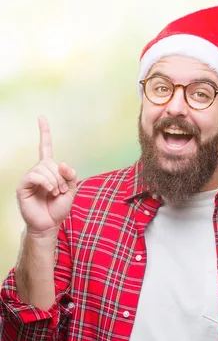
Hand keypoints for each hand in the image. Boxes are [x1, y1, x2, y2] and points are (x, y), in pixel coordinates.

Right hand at [16, 117, 76, 235]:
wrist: (50, 223)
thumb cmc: (59, 207)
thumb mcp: (71, 190)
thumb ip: (70, 175)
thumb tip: (62, 163)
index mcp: (49, 169)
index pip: (45, 147)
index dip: (44, 132)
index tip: (41, 117)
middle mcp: (38, 171)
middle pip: (51, 162)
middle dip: (61, 177)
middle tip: (61, 191)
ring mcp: (29, 178)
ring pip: (44, 168)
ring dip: (55, 181)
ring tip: (55, 193)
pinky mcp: (23, 185)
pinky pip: (35, 175)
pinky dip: (46, 182)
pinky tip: (49, 191)